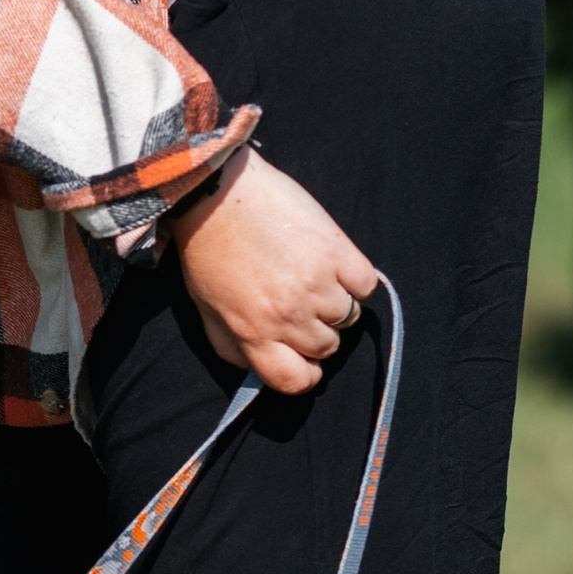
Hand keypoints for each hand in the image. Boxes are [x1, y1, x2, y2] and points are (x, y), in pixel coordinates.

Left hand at [164, 148, 375, 395]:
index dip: (304, 374)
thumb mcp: (206, 310)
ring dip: (335, 301)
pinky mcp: (337, 252)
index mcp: (253, 333)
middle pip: (327, 348)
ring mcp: (316, 285)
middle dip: (317, 332)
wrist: (217, 192)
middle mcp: (287, 316)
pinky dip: (355, 277)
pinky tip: (331, 262)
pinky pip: (366, 285)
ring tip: (310, 275)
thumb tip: (258, 371)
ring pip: (348, 317)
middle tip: (301, 303)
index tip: (304, 359)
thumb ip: (233, 347)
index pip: (295, 382)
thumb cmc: (207, 250)